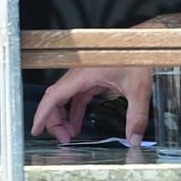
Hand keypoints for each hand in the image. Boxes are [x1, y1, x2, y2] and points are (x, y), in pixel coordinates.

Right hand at [31, 63, 152, 144]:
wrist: (144, 41)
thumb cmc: (138, 55)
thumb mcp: (139, 89)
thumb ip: (136, 117)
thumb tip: (134, 139)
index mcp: (83, 74)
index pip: (54, 96)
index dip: (42, 114)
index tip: (36, 129)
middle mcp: (79, 74)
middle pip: (54, 99)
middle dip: (54, 120)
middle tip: (64, 139)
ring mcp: (83, 75)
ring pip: (63, 98)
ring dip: (63, 117)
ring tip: (69, 135)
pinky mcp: (90, 77)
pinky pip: (75, 96)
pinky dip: (73, 111)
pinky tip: (77, 124)